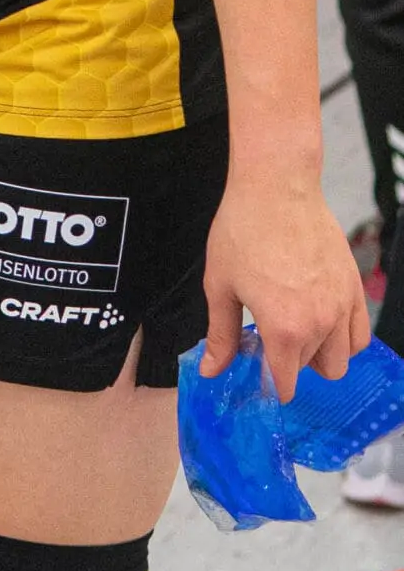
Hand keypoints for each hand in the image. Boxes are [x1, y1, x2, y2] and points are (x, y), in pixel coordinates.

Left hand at [201, 175, 370, 402]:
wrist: (276, 186)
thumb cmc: (242, 230)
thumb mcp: (220, 285)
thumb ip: (221, 334)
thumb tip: (211, 371)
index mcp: (284, 329)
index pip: (285, 384)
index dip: (270, 384)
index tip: (257, 369)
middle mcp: (321, 323)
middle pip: (313, 371)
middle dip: (291, 363)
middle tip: (269, 336)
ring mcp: (342, 305)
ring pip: (341, 359)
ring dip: (320, 353)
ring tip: (295, 326)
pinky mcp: (354, 287)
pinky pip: (360, 334)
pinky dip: (344, 337)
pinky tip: (320, 319)